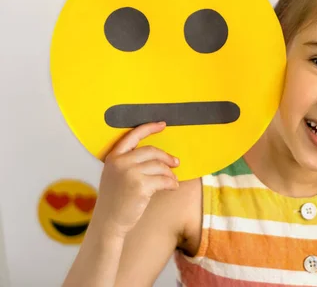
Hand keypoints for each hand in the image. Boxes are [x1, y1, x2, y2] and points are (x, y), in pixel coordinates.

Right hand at [91, 122, 178, 237]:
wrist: (108, 223)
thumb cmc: (115, 201)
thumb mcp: (116, 176)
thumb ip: (130, 163)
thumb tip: (160, 157)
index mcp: (113, 157)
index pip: (133, 135)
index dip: (149, 128)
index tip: (162, 124)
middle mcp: (120, 162)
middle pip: (151, 151)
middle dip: (166, 157)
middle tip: (176, 163)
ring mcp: (130, 174)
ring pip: (160, 166)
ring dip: (170, 173)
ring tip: (172, 180)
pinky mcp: (140, 186)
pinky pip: (164, 180)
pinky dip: (171, 183)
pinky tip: (172, 187)